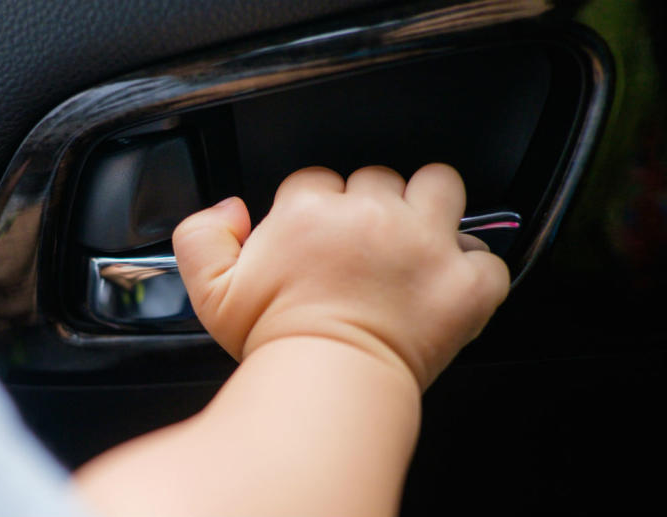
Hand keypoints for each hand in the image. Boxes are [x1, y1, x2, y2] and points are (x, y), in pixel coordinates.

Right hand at [172, 164, 509, 389]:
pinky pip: (486, 255)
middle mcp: (372, 216)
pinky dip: (472, 270)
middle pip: (378, 177)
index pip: (316, 179)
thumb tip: (230, 209)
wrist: (327, 390)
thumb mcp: (210, 292)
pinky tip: (447, 284)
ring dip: (431, 207)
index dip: (315, 206)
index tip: (317, 237)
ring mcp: (425, 244)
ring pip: (441, 185)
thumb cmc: (275, 345)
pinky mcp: (463, 282)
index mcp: (311, 212)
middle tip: (364, 247)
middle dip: (371, 205)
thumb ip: (201, 235)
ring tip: (417, 240)